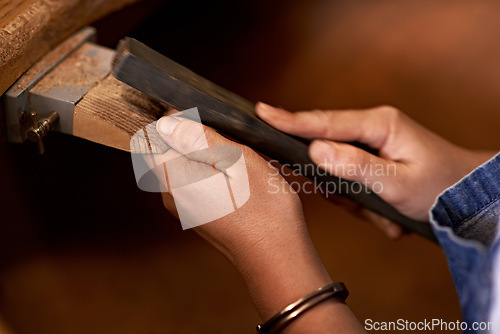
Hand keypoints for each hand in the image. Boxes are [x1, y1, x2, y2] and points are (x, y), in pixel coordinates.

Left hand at [150, 115, 364, 332]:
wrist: (276, 255)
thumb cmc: (264, 208)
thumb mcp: (237, 161)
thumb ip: (199, 138)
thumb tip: (166, 122)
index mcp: (175, 179)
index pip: (150, 137)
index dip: (172, 121)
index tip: (203, 122)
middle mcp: (170, 194)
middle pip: (165, 149)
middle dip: (190, 137)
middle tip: (226, 142)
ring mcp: (181, 206)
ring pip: (180, 163)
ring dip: (203, 153)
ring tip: (234, 161)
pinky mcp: (194, 211)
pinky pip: (192, 179)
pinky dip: (209, 170)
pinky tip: (234, 177)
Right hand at [256, 103, 494, 234]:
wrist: (465, 196)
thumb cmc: (440, 186)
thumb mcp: (397, 183)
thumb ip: (355, 166)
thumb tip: (314, 150)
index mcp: (378, 124)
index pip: (325, 122)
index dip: (291, 120)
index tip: (260, 112)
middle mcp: (371, 129)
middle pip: (327, 150)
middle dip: (339, 186)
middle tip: (362, 203)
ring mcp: (370, 146)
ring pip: (337, 174)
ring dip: (357, 201)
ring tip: (385, 213)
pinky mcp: (369, 162)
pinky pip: (350, 184)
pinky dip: (364, 204)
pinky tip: (386, 213)